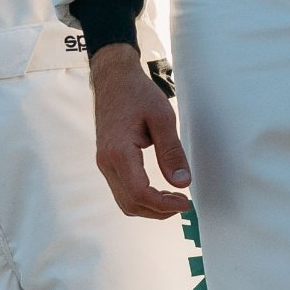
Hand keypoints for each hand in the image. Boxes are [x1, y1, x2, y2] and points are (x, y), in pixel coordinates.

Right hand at [89, 47, 192, 219]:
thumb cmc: (137, 93)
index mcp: (119, 151)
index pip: (139, 192)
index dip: (163, 204)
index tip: (185, 202)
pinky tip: (159, 191)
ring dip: (150, 207)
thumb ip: (172, 152)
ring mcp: (104, 163)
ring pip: (124, 201)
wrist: (113, 79)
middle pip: (131, 203)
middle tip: (183, 203)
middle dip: (159, 210)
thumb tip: (182, 183)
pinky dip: (141, 198)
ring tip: (174, 199)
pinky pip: (122, 190)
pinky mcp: (107, 161)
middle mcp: (106, 161)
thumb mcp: (163, 118)